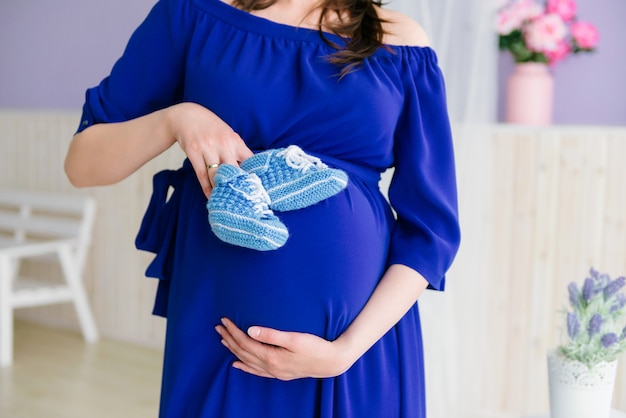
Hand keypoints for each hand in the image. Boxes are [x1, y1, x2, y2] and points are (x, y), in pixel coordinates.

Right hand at [165, 103, 253, 196]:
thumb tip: (250, 170)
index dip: (254, 175)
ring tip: (226, 201)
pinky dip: (207, 187)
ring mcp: (207, 148)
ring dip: (221, 189)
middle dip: (238, 185)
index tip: (257, 188)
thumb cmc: (211, 128)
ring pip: (216, 175)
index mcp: (235, 140)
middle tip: (242, 199)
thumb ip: (237, 150)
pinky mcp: (193, 152)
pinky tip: (211, 196)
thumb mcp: (228, 135)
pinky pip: (202, 174)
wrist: (186, 115)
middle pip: (234, 170)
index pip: (249, 160)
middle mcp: (223, 144)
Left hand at [215, 318, 354, 379]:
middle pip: (243, 352)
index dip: (233, 331)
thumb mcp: (294, 338)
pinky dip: (245, 367)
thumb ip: (271, 334)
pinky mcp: (279, 373)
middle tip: (218, 328)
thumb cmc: (315, 347)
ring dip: (234, 351)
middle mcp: (270, 366)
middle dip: (229, 339)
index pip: (246, 342)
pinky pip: (256, 371)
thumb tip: (250, 329)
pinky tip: (237, 364)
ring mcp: (274, 371)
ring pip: (247, 361)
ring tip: (223, 341)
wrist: (331, 362)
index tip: (224, 320)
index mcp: (272, 356)